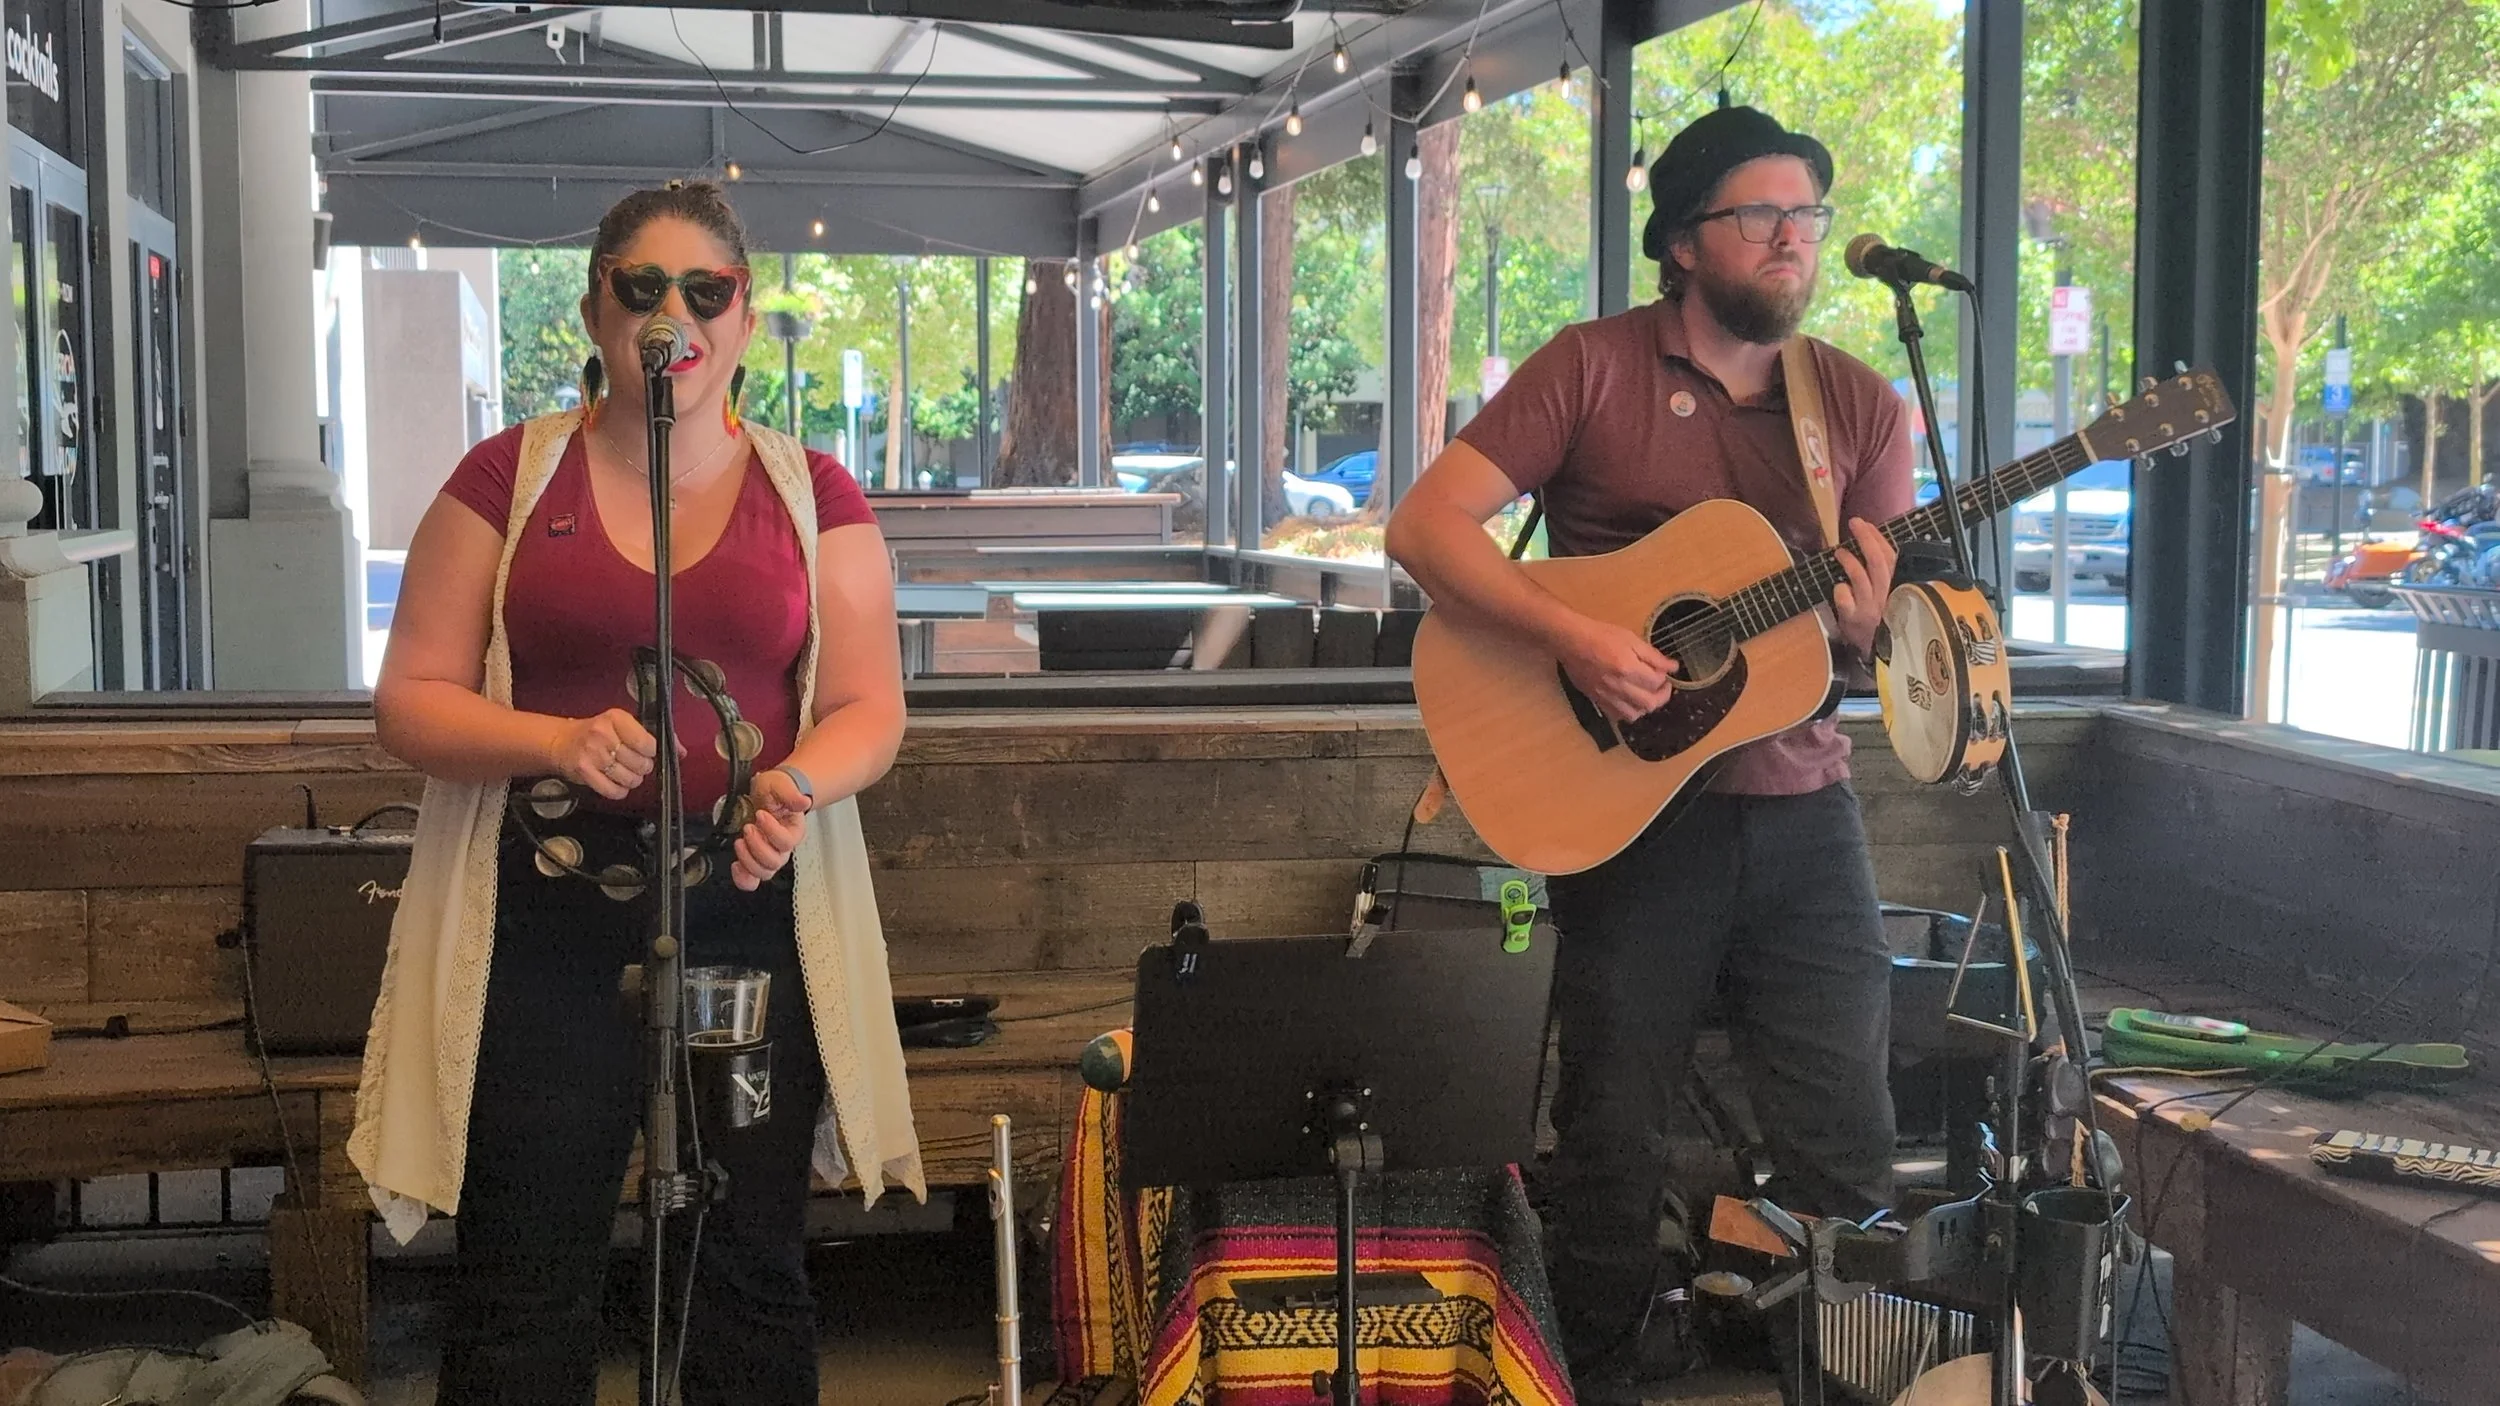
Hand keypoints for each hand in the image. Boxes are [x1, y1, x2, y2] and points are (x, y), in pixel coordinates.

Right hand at [547, 709, 663, 801]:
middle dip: (642, 767)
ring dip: (631, 780)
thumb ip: (653, 736)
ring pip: (630, 779)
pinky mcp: (584, 772)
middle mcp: (603, 734)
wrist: (561, 741)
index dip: (651, 752)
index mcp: (616, 718)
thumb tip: (681, 751)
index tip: (646, 751)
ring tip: (622, 771)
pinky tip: (614, 781)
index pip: (648, 743)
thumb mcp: (623, 726)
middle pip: (641, 763)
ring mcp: (593, 754)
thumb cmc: (596, 733)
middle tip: (632, 762)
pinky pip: (614, 791)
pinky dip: (619, 790)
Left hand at [731, 767, 812, 890]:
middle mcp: (782, 848)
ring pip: (764, 873)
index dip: (772, 831)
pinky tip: (736, 865)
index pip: (787, 841)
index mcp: (793, 831)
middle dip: (757, 846)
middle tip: (748, 827)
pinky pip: (751, 880)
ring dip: (748, 860)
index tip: (760, 814)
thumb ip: (791, 793)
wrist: (768, 794)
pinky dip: (742, 878)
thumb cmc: (774, 791)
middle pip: (775, 862)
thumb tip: (803, 800)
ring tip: (740, 842)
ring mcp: (768, 855)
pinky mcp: (754, 860)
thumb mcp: (780, 785)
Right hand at [1556, 616, 1679, 724]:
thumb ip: (1653, 655)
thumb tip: (1672, 667)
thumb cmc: (1601, 635)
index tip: (1665, 670)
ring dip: (1645, 706)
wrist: (1572, 641)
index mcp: (1628, 668)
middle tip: (1662, 685)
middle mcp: (1618, 686)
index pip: (1656, 681)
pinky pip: (1617, 716)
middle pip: (1649, 703)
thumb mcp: (1630, 638)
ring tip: (1646, 694)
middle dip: (1662, 696)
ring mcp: (1606, 696)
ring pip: (1635, 715)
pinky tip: (1630, 700)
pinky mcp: (1597, 700)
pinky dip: (1628, 711)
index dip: (1665, 676)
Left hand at [1829, 518, 1899, 658]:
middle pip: (1876, 562)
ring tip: (1839, 552)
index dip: (1877, 538)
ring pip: (1860, 577)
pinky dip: (1840, 589)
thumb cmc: (1884, 619)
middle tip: (1854, 523)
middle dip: (1864, 539)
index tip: (1865, 524)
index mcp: (1899, 587)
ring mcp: (1870, 608)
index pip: (1890, 556)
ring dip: (1848, 560)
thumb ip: (1887, 574)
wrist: (1882, 653)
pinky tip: (1838, 587)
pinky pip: (1845, 599)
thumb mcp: (1893, 596)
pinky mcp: (1854, 619)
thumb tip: (1873, 545)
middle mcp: (1887, 595)